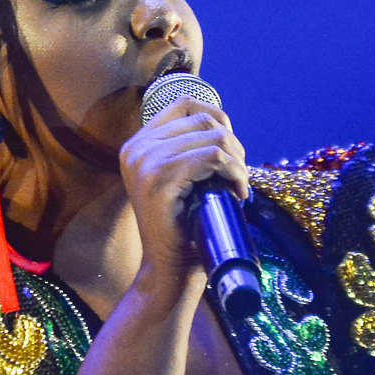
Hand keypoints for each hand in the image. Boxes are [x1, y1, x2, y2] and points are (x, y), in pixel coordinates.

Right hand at [120, 97, 248, 299]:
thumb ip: (189, 149)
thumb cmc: (184, 227)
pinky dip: (235, 173)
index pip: (185, 103)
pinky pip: (213, 157)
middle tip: (238, 176)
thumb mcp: (182, 179)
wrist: (169, 270)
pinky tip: (238, 193)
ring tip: (238, 186)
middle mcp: (135, 148)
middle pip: (204, 118)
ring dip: (238, 161)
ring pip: (214, 137)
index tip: (229, 150)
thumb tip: (223, 124)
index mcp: (137, 144)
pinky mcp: (159, 179)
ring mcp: (144, 162)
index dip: (217, 118)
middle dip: (233, 144)